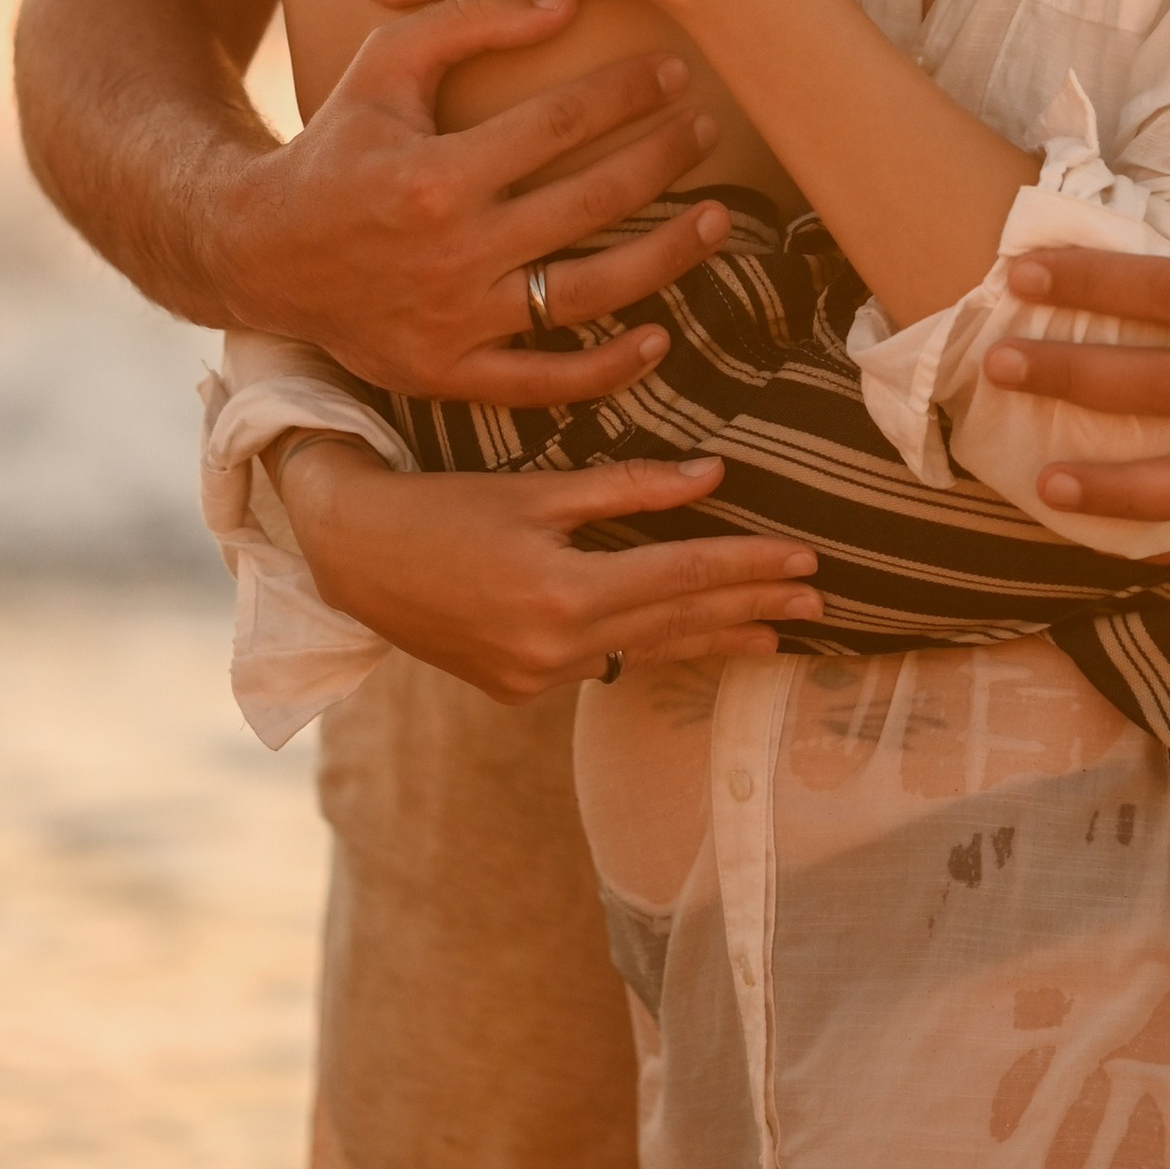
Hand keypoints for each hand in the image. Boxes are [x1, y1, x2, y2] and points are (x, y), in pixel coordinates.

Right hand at [212, 0, 731, 399]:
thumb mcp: (383, 66)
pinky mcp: (448, 373)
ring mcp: (454, 320)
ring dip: (665, 258)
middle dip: (663, 160)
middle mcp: (451, 251)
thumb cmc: (336, 145)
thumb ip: (466, 23)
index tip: (675, 73)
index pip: (560, 124)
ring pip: (587, 295)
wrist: (260, 251)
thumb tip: (563, 5)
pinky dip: (606, 370)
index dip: (627, 93)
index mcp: (436, 173)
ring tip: (718, 220)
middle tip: (709, 130)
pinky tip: (658, 339)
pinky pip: (543, 383)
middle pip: (590, 204)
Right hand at [281, 442, 823, 701]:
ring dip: (710, 639)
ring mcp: (537, 678)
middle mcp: (556, 648)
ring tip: (771, 637)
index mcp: (564, 593)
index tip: (804, 561)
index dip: (748, 567)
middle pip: (676, 623)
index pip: (682, 576)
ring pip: (644, 652)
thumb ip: (628, 488)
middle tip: (815, 604)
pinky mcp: (519, 690)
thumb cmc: (444, 505)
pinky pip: (600, 665)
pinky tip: (684, 641)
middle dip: (749, 610)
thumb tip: (712, 477)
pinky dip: (646, 648)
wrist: (354, 558)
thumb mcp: (537, 487)